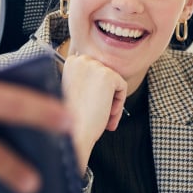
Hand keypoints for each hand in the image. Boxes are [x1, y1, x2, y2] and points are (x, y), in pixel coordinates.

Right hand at [59, 52, 126, 169]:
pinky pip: (122, 87)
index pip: (94, 71)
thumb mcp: (75, 92)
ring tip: (104, 118)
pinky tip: (107, 114)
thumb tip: (100, 81)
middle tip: (101, 115)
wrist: (74, 133)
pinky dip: (119, 103)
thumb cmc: (73, 119)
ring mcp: (94, 66)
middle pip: (105, 75)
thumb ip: (86, 81)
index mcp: (71, 63)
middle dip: (105, 96)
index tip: (91, 106)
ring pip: (114, 83)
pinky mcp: (108, 75)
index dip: (95, 91)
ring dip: (112, 102)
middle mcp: (80, 60)